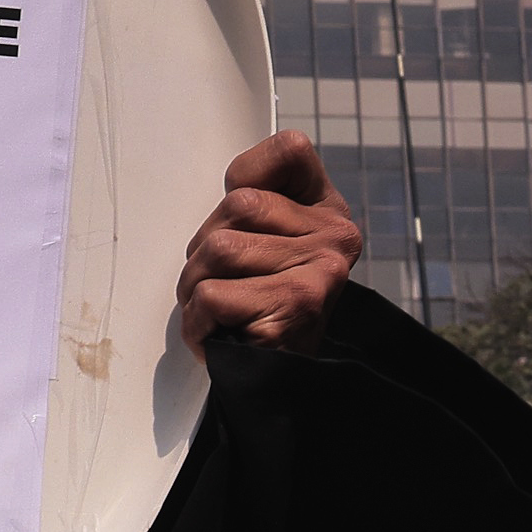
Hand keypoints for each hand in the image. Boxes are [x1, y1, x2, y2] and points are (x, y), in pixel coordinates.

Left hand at [177, 130, 361, 353]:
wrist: (280, 381)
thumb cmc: (259, 307)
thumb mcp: (263, 242)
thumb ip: (257, 199)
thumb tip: (236, 182)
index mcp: (328, 210)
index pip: (290, 151)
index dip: (246, 176)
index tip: (239, 214)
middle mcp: (336, 236)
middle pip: (236, 205)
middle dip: (205, 248)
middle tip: (221, 282)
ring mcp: (320, 271)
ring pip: (218, 249)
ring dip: (195, 287)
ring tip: (218, 310)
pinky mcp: (296, 307)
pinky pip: (212, 295)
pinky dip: (198, 320)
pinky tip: (219, 333)